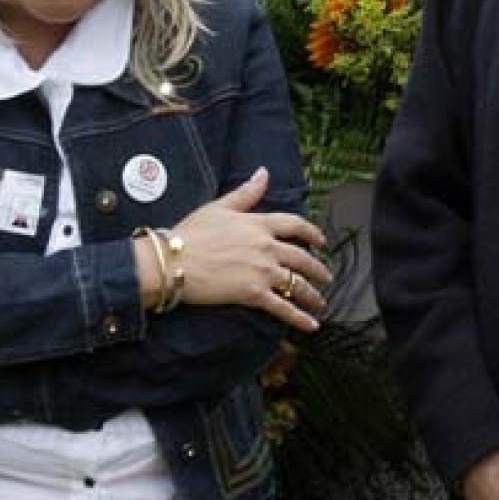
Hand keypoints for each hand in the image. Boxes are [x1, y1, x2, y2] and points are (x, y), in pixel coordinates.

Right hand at [158, 167, 333, 330]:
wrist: (172, 261)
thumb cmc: (190, 234)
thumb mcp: (218, 207)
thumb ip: (246, 193)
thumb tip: (263, 173)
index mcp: (259, 224)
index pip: (296, 225)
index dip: (313, 233)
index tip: (321, 242)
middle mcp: (266, 246)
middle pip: (303, 258)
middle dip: (318, 269)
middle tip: (326, 277)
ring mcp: (262, 271)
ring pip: (297, 283)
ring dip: (313, 295)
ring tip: (321, 302)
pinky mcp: (253, 293)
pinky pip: (283, 308)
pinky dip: (300, 318)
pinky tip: (311, 326)